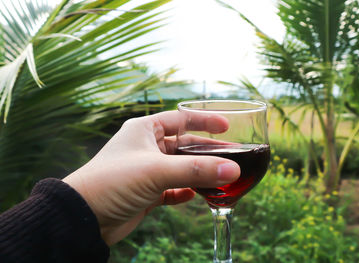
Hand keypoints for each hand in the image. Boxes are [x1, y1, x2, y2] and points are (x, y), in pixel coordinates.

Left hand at [62, 111, 239, 244]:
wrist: (84, 217)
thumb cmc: (112, 182)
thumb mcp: (156, 170)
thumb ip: (195, 170)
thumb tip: (232, 170)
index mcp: (144, 131)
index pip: (180, 119)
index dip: (204, 121)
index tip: (226, 126)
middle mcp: (146, 148)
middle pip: (185, 145)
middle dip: (208, 151)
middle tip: (231, 156)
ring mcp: (147, 171)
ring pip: (181, 168)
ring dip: (200, 174)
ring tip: (222, 178)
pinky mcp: (147, 193)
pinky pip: (173, 189)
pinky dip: (186, 191)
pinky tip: (198, 195)